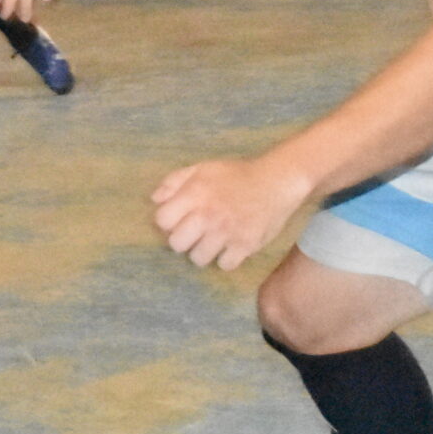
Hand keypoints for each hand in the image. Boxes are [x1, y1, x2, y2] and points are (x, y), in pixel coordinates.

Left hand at [149, 155, 307, 270]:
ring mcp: (227, 232)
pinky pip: (224, 265)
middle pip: (176, 244)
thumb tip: (154, 200)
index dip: (168, 222)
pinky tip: (230, 247)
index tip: (179, 220)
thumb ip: (175, 181)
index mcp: (195, 193)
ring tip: (213, 240)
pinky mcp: (245, 245)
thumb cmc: (237, 175)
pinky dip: (226, 259)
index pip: (162, 221)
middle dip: (183, 239)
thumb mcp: (203, 168)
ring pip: (198, 258)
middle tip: (196, 233)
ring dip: (203, 251)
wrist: (277, 180)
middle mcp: (208, 214)